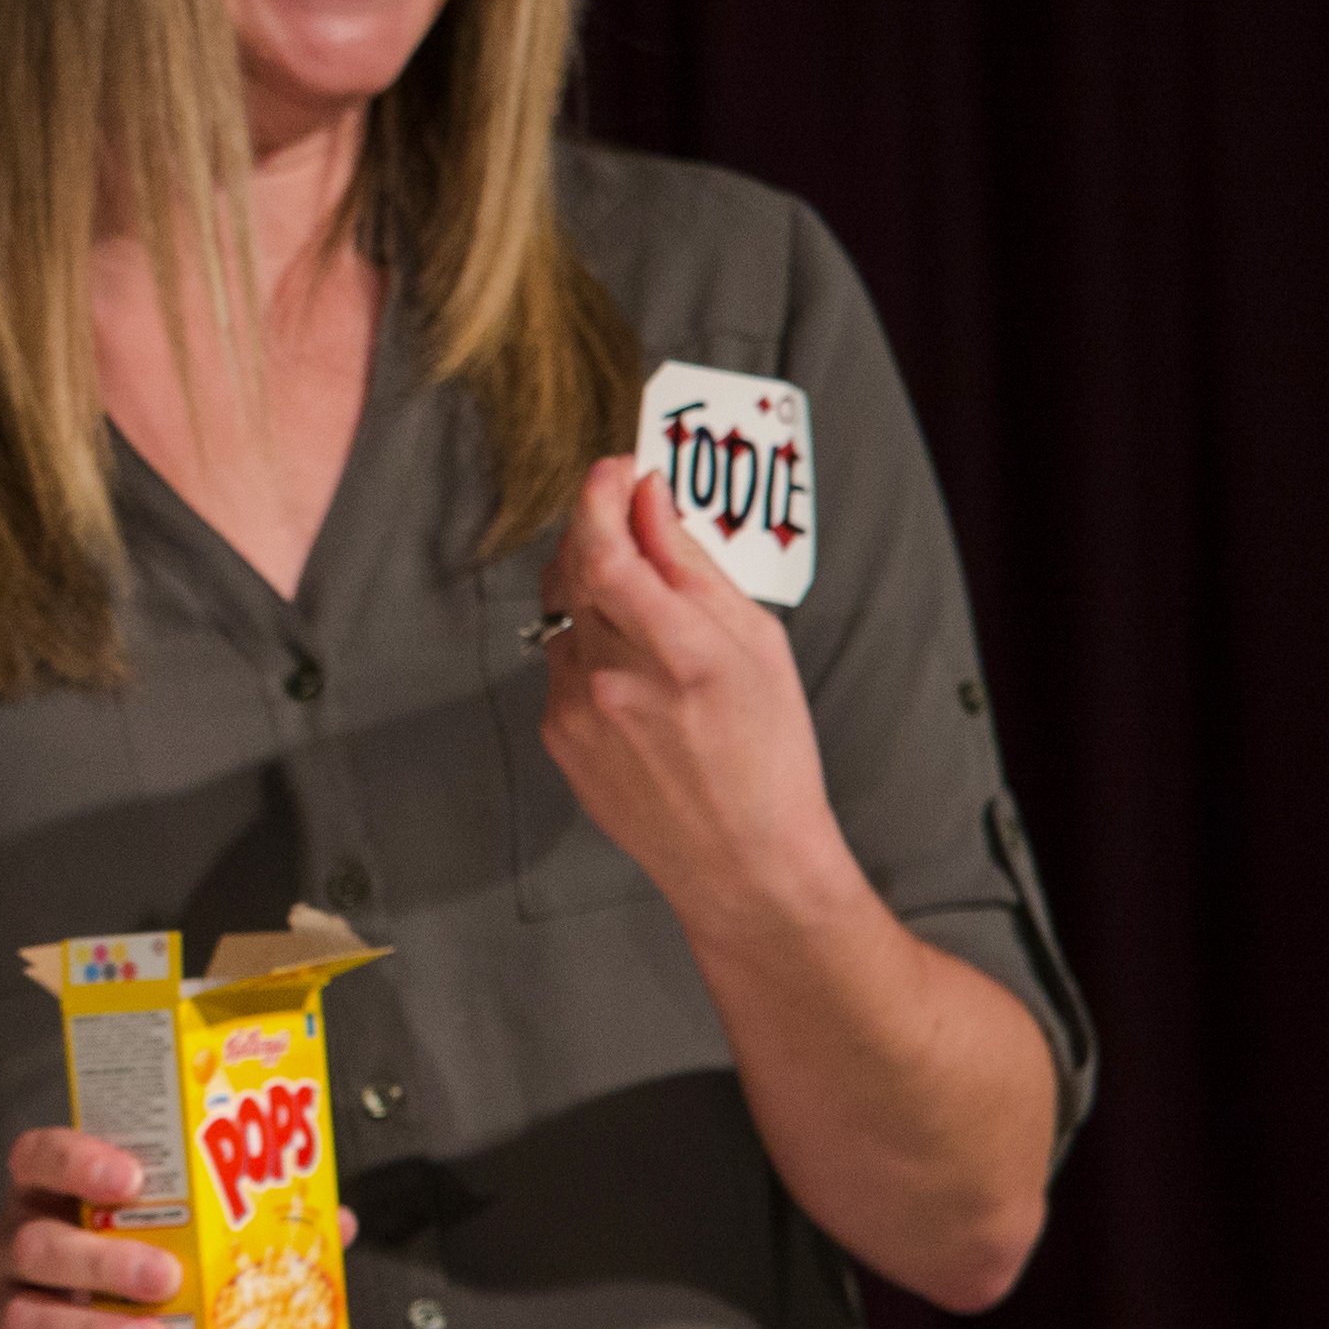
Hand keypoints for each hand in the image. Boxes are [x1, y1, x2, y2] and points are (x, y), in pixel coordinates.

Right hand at [0, 1129, 200, 1328]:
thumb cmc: (76, 1275)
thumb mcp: (99, 1232)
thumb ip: (165, 1223)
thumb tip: (284, 1218)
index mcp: (39, 1201)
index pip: (39, 1159)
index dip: (79, 1163)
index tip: (132, 1179)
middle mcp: (11, 1253)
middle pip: (38, 1246)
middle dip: (103, 1262)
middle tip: (165, 1276)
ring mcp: (0, 1316)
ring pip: (30, 1319)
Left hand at [533, 458, 855, 917]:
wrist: (742, 861)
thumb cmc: (770, 752)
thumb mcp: (756, 645)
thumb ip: (693, 566)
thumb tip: (650, 496)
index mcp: (679, 653)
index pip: (604, 549)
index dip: (599, 496)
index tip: (616, 467)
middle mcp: (614, 681)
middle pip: (572, 568)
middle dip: (593, 524)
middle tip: (625, 507)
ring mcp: (575, 712)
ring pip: (561, 612)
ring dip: (590, 582)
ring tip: (639, 588)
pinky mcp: (557, 736)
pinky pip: (560, 659)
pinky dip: (588, 638)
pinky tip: (632, 660)